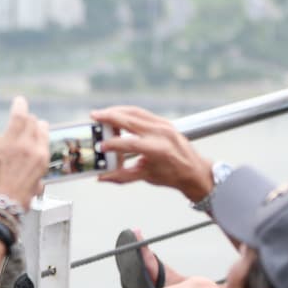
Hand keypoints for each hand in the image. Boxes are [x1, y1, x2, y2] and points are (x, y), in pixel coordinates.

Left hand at [0, 89, 48, 209]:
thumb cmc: (16, 201)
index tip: (36, 127)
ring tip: (19, 101)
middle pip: (32, 123)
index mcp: (40, 156)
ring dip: (19, 106)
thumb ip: (36, 179)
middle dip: (30, 119)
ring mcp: (9, 143)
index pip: (43, 132)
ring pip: (18, 117)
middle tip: (25, 116)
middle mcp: (28, 146)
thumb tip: (37, 182)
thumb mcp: (34, 189)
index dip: (39, 128)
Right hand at [94, 105, 212, 201]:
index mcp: (158, 149)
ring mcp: (164, 125)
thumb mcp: (146, 176)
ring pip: (135, 112)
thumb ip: (121, 176)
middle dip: (109, 117)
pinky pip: (142, 113)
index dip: (112, 144)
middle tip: (94, 116)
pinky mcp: (164, 122)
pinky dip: (127, 112)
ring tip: (102, 113)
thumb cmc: (172, 175)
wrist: (194, 170)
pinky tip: (117, 114)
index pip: (129, 143)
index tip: (100, 147)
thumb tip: (102, 177)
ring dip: (117, 111)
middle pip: (130, 120)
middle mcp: (161, 134)